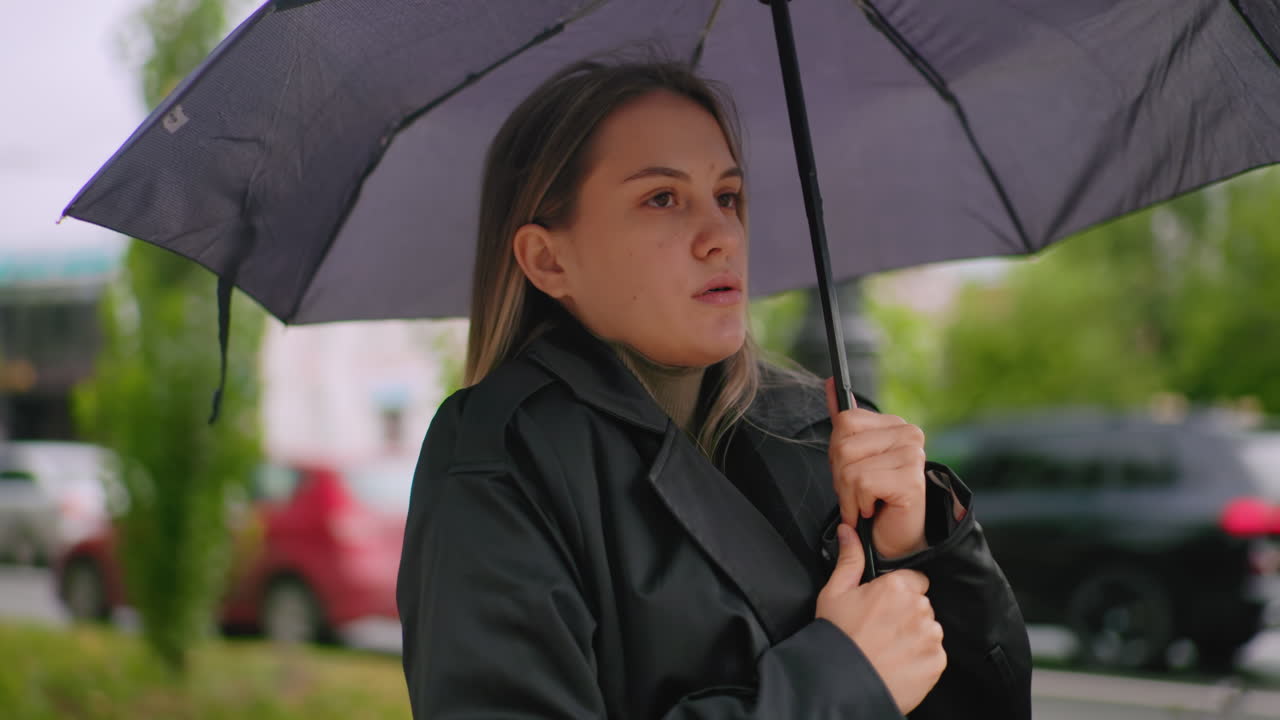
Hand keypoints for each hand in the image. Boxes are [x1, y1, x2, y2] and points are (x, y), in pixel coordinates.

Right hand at [817, 523, 945, 713]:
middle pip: (922, 604)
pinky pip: (934, 654)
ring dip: (915, 636)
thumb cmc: (837, 636)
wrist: (842, 683)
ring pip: (929, 629)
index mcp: (896, 587)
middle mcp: (919, 608)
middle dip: (908, 614)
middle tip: (882, 630)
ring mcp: (930, 636)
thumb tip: (848, 531)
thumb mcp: (835, 593)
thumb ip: (849, 559)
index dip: (899, 593)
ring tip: (890, 649)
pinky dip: (921, 659)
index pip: (914, 580)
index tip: (885, 606)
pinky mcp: (937, 661)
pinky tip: (899, 663)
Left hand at [825, 378, 927, 559]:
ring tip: (865, 502)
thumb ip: (843, 420)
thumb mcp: (852, 456)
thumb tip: (830, 381)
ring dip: (848, 494)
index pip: (845, 421)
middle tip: (859, 492)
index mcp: (895, 424)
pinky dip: (858, 503)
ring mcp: (913, 455)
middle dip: (841, 476)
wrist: (892, 540)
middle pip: (843, 443)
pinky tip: (873, 509)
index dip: (837, 453)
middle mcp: (910, 434)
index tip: (852, 471)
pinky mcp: (911, 479)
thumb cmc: (873, 500)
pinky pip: (861, 482)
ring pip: (850, 465)